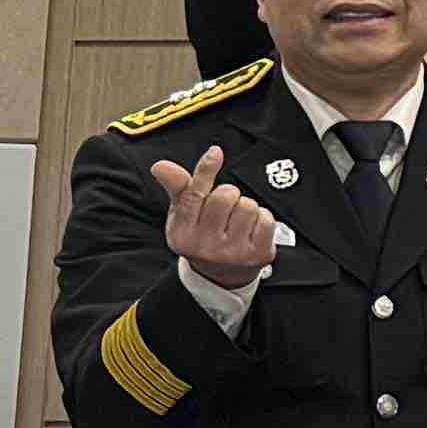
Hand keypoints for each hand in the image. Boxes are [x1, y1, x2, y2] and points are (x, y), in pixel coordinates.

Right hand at [153, 154, 285, 283]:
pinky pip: (266, 219)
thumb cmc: (201, 235)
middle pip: (225, 196)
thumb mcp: (183, 215)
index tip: (215, 152)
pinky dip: (262, 219)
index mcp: (181, 234)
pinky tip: (251, 230)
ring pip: (248, 206)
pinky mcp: (256, 255)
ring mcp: (231, 253)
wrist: (221, 275)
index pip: (193, 195)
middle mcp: (204, 246)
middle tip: (225, 209)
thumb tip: (160, 166)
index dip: (206, 171)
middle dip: (228, 195)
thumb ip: (178, 188)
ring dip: (246, 208)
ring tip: (237, 222)